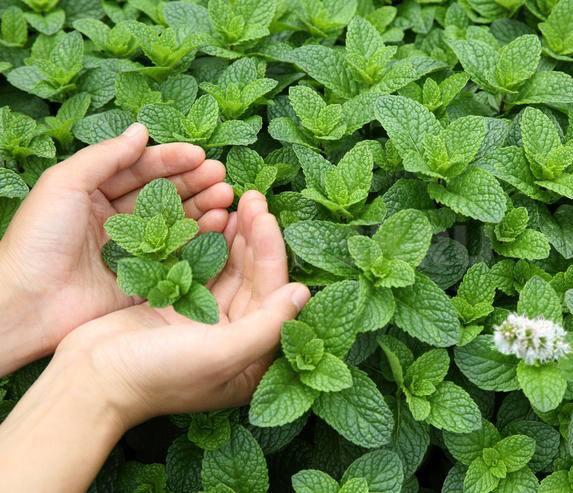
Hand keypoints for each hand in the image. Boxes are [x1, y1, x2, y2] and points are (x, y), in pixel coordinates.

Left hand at [0, 124, 233, 373]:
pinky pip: (177, 253)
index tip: (200, 154)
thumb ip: (104, 157)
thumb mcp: (64, 184)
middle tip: (221, 176)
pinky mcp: (145, 276)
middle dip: (194, 182)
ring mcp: (132, 249)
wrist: (29, 302)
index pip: (139, 169)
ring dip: (202, 207)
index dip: (170, 160)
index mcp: (93, 193)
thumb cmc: (39, 239)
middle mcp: (116, 218)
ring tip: (226, 198)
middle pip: (163, 193)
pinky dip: (200, 238)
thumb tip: (140, 131)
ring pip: (175, 221)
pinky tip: (219, 225)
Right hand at [50, 192, 309, 426]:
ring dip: (236, 238)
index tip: (265, 215)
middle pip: (254, 279)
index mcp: (254, 360)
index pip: (272, 294)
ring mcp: (207, 324)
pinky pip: (203, 270)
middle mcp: (236, 340)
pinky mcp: (180, 309)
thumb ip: (267, 326)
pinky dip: (209, 245)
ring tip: (238, 202)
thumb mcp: (221, 354)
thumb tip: (302, 292)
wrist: (89, 380)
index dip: (271, 252)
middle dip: (255, 238)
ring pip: (231, 271)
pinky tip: (213, 218)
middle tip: (252, 198)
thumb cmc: (157, 375)